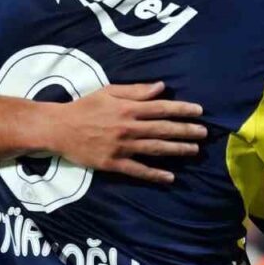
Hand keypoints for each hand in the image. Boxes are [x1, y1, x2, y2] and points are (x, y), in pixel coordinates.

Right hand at [51, 82, 205, 183]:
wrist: (58, 128)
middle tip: (204, 133)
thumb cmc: (84, 107)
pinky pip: (138, 170)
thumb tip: (161, 87)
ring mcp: (121, 147)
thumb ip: (136, 91)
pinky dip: (154, 174)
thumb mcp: (108, 91)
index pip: (161, 108)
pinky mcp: (113, 163)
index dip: (182, 109)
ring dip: (177, 150)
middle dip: (186, 130)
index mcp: (127, 108)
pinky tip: (170, 177)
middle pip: (163, 129)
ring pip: (155, 149)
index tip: (199, 111)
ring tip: (194, 150)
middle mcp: (127, 127)